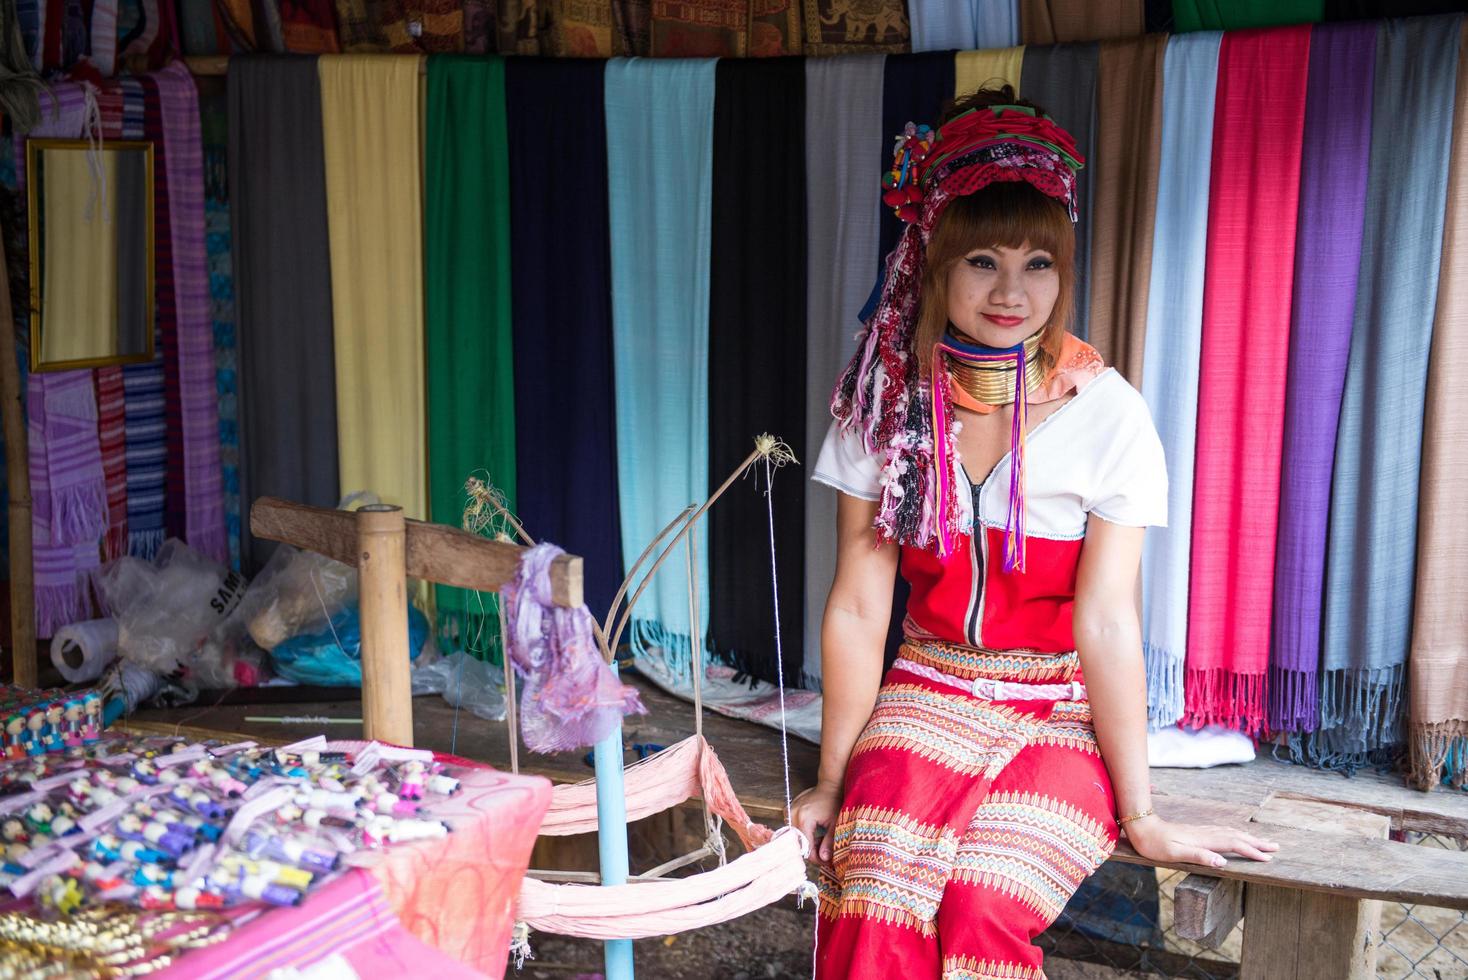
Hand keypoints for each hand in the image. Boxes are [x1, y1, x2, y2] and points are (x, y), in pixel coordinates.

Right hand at [791, 782, 841, 865]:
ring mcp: (789, 811)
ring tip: (820, 842)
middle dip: (812, 851)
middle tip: (824, 854)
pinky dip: (803, 834)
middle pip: (798, 842)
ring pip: (795, 836)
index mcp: (804, 818)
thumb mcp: (834, 824)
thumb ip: (829, 842)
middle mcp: (793, 814)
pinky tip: (814, 833)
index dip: (816, 857)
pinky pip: (793, 828)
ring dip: (807, 842)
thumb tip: (824, 859)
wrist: (829, 785)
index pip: (805, 847)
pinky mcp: (789, 809)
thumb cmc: (834, 802)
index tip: (825, 861)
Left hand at [1122, 814, 1278, 867]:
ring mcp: (1202, 832)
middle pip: (1237, 837)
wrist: (1141, 826)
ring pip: (1231, 833)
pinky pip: (1223, 832)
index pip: (1233, 845)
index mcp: (1203, 841)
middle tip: (1276, 848)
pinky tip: (1237, 836)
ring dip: (1248, 837)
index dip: (1251, 852)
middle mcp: (1205, 834)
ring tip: (1263, 842)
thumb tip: (1222, 862)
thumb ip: (1198, 856)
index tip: (1268, 858)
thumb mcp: (1174, 853)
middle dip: (1257, 843)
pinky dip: (1236, 834)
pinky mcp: (1197, 832)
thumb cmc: (1155, 844)